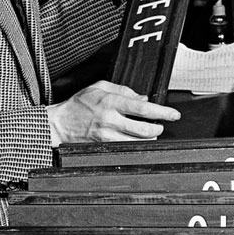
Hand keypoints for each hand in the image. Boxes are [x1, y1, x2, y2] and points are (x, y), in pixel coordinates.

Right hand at [47, 80, 179, 143]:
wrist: (59, 123)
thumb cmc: (79, 104)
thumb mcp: (100, 87)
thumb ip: (124, 91)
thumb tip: (144, 99)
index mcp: (111, 102)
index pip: (143, 108)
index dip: (162, 112)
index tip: (174, 115)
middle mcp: (110, 120)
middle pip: (144, 129)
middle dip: (158, 128)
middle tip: (161, 125)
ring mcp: (107, 136)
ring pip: (138, 141)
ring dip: (149, 138)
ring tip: (150, 132)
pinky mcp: (104, 146)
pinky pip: (126, 147)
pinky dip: (135, 144)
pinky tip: (136, 139)